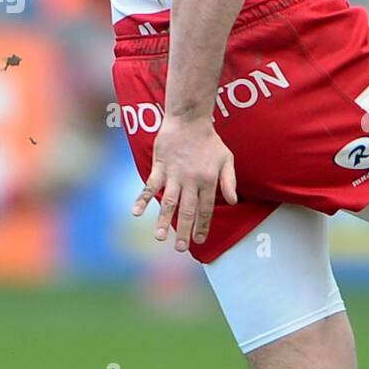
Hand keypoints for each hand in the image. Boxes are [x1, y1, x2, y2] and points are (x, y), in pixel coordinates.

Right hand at [132, 116, 236, 251]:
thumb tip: (233, 201)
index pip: (206, 209)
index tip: (199, 240)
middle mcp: (191, 181)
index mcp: (208, 181)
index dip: (203, 226)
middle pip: (188, 210)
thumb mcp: (226, 158)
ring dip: (164, 220)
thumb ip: (229, 181)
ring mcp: (174, 175)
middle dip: (184, 231)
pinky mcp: (160, 167)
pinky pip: (150, 186)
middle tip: (180, 248)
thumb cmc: (210, 140)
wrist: (189, 120)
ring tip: (160, 237)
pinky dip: (142, 199)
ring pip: (169, 202)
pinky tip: (136, 212)